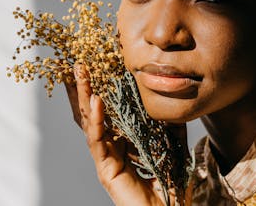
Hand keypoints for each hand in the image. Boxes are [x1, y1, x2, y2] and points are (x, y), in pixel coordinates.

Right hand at [65, 64, 191, 205]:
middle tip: (80, 65)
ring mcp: (106, 159)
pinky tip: (95, 99)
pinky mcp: (106, 170)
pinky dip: (97, 119)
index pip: (109, 113)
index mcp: (124, 144)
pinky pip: (98, 140)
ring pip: (91, 123)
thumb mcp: (175, 150)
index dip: (103, 91)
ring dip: (85, 96)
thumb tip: (174, 109)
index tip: (100, 68)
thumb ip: (172, 130)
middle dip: (86, 88)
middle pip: (95, 113)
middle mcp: (111, 150)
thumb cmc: (173, 189)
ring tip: (81, 73)